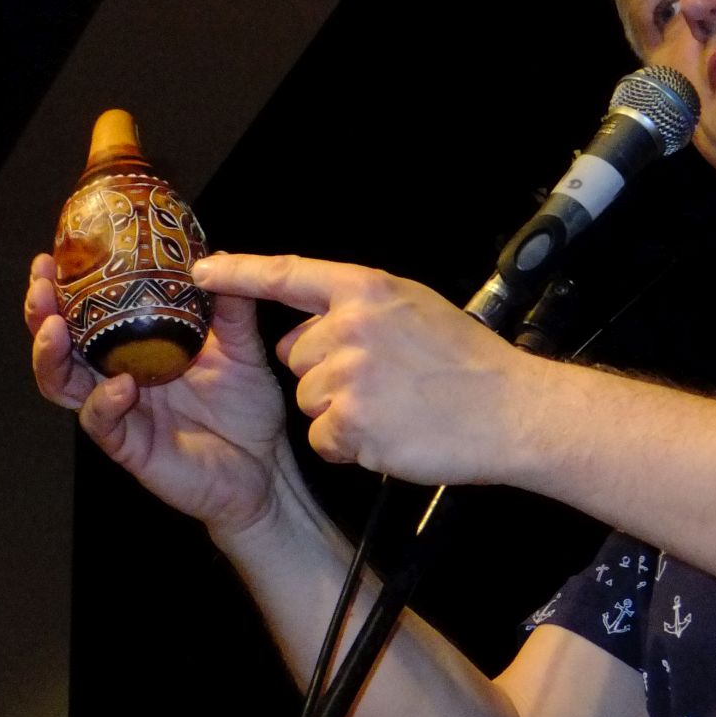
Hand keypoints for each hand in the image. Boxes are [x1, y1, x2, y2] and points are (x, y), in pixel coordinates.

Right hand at [25, 253, 289, 535]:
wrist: (265, 468)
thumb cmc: (247, 409)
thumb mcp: (242, 350)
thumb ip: (230, 309)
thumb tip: (218, 257)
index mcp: (137, 348)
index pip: (88, 315)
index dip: (66, 289)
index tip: (54, 258)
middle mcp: (117, 376)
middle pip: (60, 345)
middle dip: (42, 314)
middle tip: (41, 286)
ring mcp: (119, 412)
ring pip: (63, 384)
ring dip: (51, 356)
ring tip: (54, 328)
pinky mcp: (128, 446)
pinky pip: (101, 423)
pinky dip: (103, 403)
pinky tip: (119, 385)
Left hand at [193, 254, 535, 485]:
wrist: (513, 411)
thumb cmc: (471, 365)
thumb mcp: (417, 308)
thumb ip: (363, 307)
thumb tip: (315, 322)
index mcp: (368, 289)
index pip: (288, 274)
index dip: (240, 272)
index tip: (202, 271)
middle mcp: (351, 326)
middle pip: (297, 355)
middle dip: (326, 373)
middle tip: (385, 382)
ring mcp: (349, 375)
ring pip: (308, 400)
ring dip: (341, 413)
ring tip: (394, 410)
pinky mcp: (351, 422)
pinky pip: (324, 438)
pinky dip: (350, 445)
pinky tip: (391, 435)